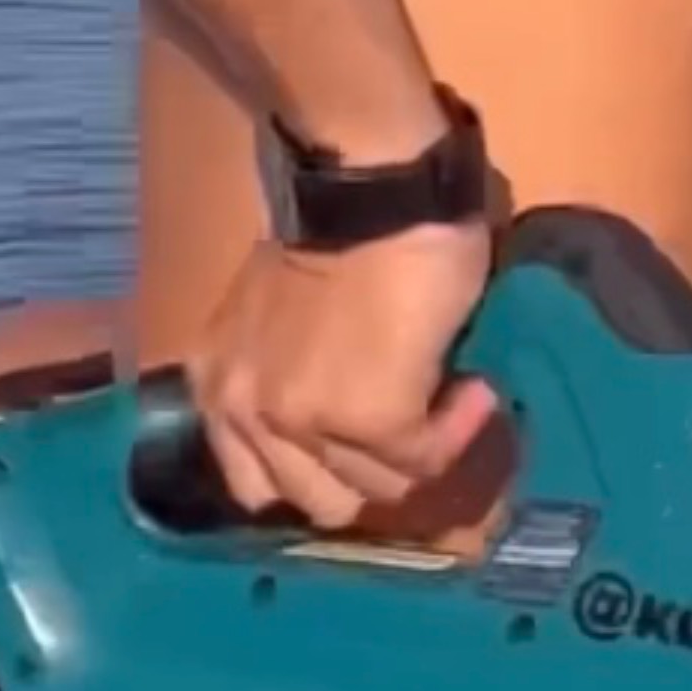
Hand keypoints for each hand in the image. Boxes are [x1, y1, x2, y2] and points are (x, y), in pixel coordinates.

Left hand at [188, 224, 504, 533]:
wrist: (374, 190)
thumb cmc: (340, 230)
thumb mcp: (278, 319)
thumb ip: (287, 369)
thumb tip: (348, 405)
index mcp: (217, 385)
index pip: (256, 482)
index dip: (321, 471)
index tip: (370, 442)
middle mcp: (245, 413)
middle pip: (317, 500)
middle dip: (370, 475)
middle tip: (412, 433)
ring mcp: (304, 421)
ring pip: (376, 490)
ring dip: (423, 453)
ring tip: (451, 399)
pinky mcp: (372, 419)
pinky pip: (425, 460)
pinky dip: (459, 432)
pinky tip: (474, 390)